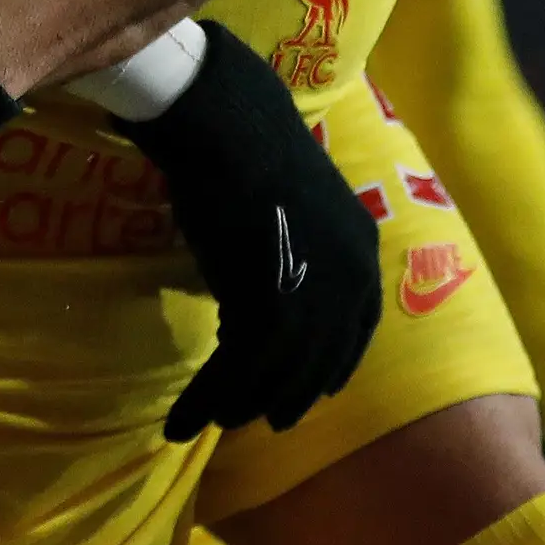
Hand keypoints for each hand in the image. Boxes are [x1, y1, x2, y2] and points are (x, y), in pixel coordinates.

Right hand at [119, 25, 380, 440]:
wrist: (227, 125)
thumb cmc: (249, 151)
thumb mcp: (294, 210)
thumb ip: (297, 257)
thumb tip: (265, 300)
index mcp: (363, 251)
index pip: (357, 330)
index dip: (333, 366)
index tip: (317, 391)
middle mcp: (350, 281)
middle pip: (316, 362)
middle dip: (285, 396)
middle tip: (258, 419)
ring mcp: (313, 297)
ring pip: (272, 375)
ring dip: (235, 405)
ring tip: (208, 419)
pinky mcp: (267, 307)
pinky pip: (233, 372)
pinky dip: (204, 399)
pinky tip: (181, 419)